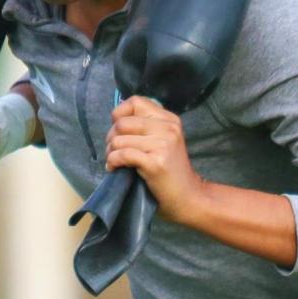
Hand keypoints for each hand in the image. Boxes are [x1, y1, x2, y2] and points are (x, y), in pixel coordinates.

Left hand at [106, 96, 203, 221]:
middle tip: (113, 151)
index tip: (118, 131)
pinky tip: (114, 168)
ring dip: (110, 152)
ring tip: (114, 162)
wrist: (188, 197)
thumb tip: (116, 121)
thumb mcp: (164, 141)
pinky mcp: (154, 162)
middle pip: (122, 123)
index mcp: (169, 119)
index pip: (135, 102)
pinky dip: (112, 162)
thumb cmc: (170, 171)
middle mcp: (167, 128)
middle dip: (110, 138)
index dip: (119, 114)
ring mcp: (162, 144)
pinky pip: (122, 155)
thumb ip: (146, 127)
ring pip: (119, 140)